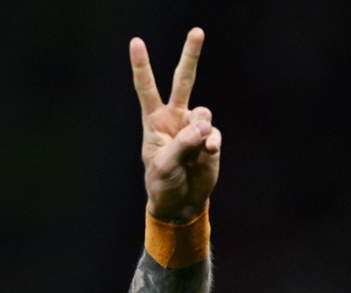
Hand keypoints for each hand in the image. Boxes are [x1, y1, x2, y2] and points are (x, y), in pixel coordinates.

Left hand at [130, 27, 220, 221]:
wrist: (181, 203)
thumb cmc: (163, 184)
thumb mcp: (164, 166)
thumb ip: (182, 144)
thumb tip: (204, 126)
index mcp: (154, 121)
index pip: (146, 88)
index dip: (142, 65)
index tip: (136, 42)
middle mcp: (175, 119)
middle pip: (183, 81)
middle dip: (190, 56)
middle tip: (197, 31)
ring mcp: (194, 127)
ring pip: (203, 112)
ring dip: (200, 129)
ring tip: (198, 148)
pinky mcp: (211, 139)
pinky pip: (214, 133)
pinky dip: (212, 142)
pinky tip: (208, 153)